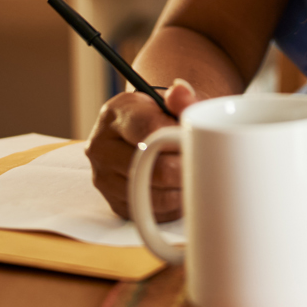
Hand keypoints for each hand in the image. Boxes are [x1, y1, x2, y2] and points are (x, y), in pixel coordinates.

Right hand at [86, 79, 199, 219]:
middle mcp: (102, 146)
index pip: (149, 129)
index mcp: (116, 113)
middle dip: (186, 167)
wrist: (149, 134)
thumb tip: (181, 93)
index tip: (199, 141)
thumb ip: (183, 97)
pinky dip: (173, 206)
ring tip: (196, 175)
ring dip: (181, 189)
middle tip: (204, 161)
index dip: (180, 139)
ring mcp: (104, 177)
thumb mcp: (176, 101)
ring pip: (151, 194)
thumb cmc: (166, 117)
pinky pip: (149, 213)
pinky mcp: (115, 203)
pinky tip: (182, 190)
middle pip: (151, 167)